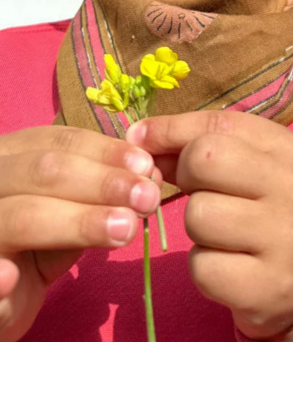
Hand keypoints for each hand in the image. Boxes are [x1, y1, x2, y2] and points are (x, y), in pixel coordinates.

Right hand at [0, 125, 160, 340]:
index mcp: (10, 158)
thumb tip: (149, 179)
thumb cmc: (37, 245)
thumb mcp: (70, 213)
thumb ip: (101, 196)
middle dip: (103, 182)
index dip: (106, 151)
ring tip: (125, 229)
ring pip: (22, 217)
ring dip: (78, 222)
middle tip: (148, 198)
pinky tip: (11, 279)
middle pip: (44, 171)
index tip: (146, 165)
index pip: (59, 142)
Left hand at [127, 111, 292, 340]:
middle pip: (203, 160)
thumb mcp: (242, 165)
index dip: (169, 131)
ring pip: (198, 216)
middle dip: (186, 178)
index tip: (142, 141)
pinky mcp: (269, 285)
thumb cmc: (262, 207)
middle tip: (202, 194)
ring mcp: (285, 239)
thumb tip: (138, 137)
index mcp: (286, 149)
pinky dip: (203, 266)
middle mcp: (292, 188)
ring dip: (196, 228)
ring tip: (222, 234)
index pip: (215, 124)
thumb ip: (192, 145)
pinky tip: (229, 265)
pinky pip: (202, 266)